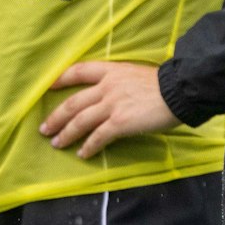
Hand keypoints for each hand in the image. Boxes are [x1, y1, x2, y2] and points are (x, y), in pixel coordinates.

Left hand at [38, 61, 178, 158]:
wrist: (179, 91)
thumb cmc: (163, 84)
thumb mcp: (136, 73)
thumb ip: (120, 81)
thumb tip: (111, 94)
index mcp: (112, 71)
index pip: (79, 71)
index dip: (61, 79)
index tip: (49, 87)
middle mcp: (107, 87)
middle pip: (73, 102)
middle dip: (56, 117)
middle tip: (45, 129)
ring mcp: (112, 105)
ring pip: (80, 121)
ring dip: (66, 134)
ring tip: (57, 143)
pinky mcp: (120, 123)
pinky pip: (98, 137)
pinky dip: (88, 146)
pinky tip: (82, 154)